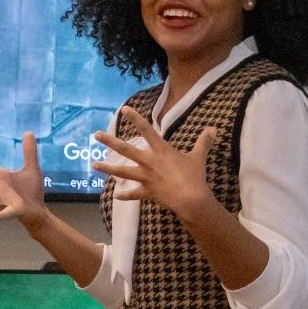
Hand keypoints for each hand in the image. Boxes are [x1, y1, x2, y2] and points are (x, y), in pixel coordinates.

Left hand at [92, 107, 220, 220]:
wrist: (190, 199)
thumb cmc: (194, 176)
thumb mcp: (198, 157)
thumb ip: (203, 142)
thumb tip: (213, 128)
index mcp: (161, 150)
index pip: (146, 130)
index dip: (135, 118)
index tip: (123, 109)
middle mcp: (149, 162)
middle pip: (126, 149)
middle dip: (110, 141)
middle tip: (96, 135)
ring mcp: (145, 177)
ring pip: (122, 172)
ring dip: (108, 168)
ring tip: (94, 165)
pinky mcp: (147, 192)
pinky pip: (133, 194)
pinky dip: (125, 195)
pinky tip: (116, 195)